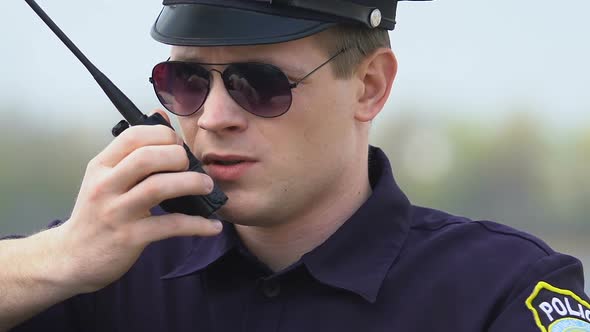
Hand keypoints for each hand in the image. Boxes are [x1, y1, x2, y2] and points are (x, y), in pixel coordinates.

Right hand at [56, 111, 221, 293]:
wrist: (74, 257)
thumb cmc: (96, 213)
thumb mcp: (105, 178)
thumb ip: (131, 150)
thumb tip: (159, 115)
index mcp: (101, 166)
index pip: (133, 136)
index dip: (163, 135)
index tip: (178, 144)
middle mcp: (106, 185)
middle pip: (147, 157)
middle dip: (178, 156)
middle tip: (194, 166)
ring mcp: (117, 212)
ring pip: (158, 187)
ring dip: (191, 183)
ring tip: (207, 186)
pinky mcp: (130, 237)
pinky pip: (170, 226)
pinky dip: (197, 225)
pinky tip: (212, 226)